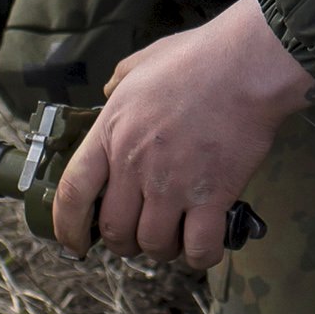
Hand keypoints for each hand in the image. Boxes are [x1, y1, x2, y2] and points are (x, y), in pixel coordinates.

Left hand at [51, 0, 313, 268]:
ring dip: (163, 248)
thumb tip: (109, 93)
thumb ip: (118, 85)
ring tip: (177, 235)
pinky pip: (199, 248)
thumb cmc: (197, 58)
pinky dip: (201, 254)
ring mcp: (173, 185)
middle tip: (140, 235)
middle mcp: (135, 165)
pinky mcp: (213, 197)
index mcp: (111, 133)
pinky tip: (206, 243)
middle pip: (114, 230)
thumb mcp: (140, 63)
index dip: (68, 227)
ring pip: (154, 244)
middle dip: (124, 242)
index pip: (72, 193)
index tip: (74, 243)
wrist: (246, 64)